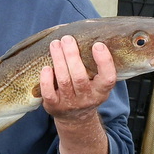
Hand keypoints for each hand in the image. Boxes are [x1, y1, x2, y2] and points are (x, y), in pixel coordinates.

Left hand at [40, 37, 116, 153]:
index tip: (98, 45)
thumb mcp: (98, 83)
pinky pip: (48, 93)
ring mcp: (70, 104)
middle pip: (79, 77)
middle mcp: (87, 98)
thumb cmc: (87, 91)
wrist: (75, 119)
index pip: (108, 78)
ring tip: (55, 44)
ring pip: (63, 81)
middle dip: (72, 55)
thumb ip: (97, 65)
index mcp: (101, 91)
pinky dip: (46, 79)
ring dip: (58, 60)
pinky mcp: (54, 106)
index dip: (104, 62)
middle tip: (67, 38)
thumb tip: (92, 34)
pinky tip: (46, 67)